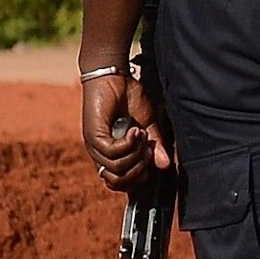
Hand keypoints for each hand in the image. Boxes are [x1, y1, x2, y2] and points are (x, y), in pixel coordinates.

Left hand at [81, 71, 170, 191]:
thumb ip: (155, 146)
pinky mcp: (93, 135)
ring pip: (117, 169)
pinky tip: (134, 129)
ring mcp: (95, 146)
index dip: (137, 178)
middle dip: (139, 169)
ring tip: (140, 133)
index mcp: (111, 154)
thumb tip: (165, 165)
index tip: (150, 158)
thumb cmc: (129, 97)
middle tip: (147, 148)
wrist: (114, 75)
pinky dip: (129, 144)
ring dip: (135, 154)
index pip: (119, 183)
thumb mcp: (147, 124)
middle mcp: (100, 154)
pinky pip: (113, 153)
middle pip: (119, 182)